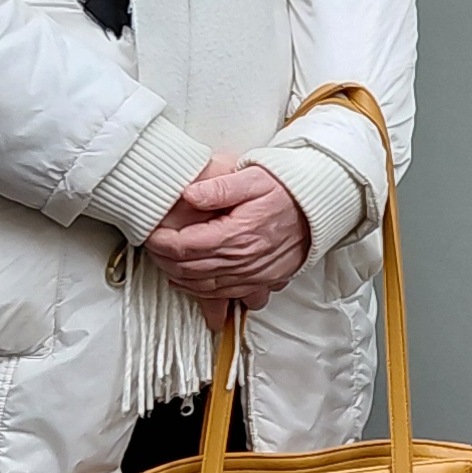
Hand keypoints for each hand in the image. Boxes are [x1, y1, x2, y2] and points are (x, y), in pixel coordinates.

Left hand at [143, 158, 310, 311]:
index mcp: (236, 234)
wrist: (321, 206)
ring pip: (205, 286)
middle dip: (164, 260)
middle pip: (190, 269)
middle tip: (152, 248)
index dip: (161, 242)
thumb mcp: (252, 177)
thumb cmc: (288, 190)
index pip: (184, 245)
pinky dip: (205, 293)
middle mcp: (244, 260)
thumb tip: (188, 195)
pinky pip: (227, 295)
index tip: (150, 234)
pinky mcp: (264, 281)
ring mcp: (254, 275)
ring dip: (180, 278)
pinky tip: (194, 284)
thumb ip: (218, 187)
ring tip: (166, 264)